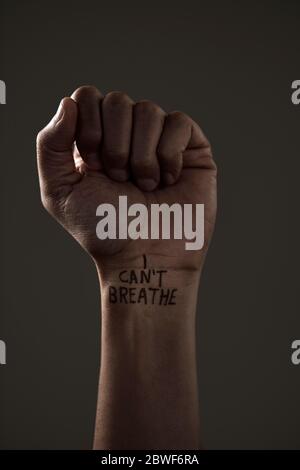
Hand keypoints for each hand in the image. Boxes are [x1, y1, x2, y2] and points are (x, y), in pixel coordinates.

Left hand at [37, 86, 216, 272]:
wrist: (144, 257)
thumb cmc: (104, 230)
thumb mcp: (60, 191)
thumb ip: (51, 145)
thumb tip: (69, 102)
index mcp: (95, 139)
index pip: (88, 97)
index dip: (88, 128)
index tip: (93, 168)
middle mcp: (127, 135)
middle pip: (117, 100)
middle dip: (115, 146)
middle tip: (119, 179)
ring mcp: (159, 140)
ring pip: (148, 110)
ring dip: (142, 157)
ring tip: (145, 187)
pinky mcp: (191, 148)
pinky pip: (179, 123)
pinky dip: (169, 155)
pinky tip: (167, 181)